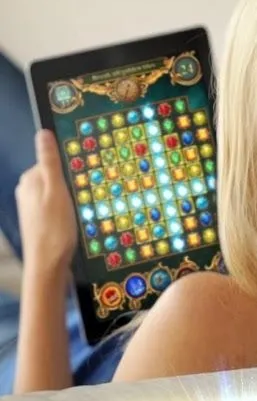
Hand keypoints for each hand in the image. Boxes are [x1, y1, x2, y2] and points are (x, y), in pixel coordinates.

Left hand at [16, 129, 77, 273]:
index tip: (85, 179)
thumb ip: (49, 162)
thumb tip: (43, 132)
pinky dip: (68, 213)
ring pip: (58, 195)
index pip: (53, 162)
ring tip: (83, 212)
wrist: (48, 267)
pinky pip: (57, 209)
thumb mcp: (56, 190)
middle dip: (71, 185)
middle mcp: (27, 192)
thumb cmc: (54, 229)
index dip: (70, 169)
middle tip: (86, 198)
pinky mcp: (40, 223)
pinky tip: (76, 223)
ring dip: (72, 201)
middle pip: (56, 178)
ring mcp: (32, 208)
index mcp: (30, 180)